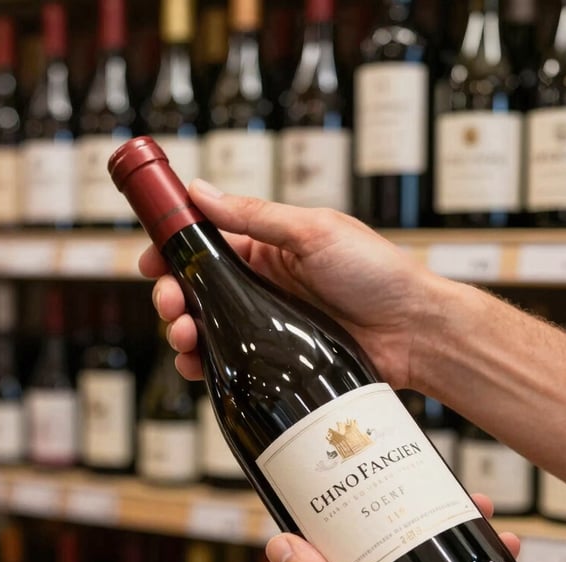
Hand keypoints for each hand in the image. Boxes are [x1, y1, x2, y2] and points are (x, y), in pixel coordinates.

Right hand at [139, 180, 439, 389]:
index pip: (209, 242)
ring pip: (213, 327)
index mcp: (270, 246)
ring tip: (184, 337)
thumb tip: (201, 190)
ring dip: (186, 330)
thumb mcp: (315, 231)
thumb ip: (256, 216)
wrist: (415, 331)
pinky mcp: (281, 359)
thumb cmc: (377, 273)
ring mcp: (272, 323)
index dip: (174, 249)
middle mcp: (266, 284)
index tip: (150, 260)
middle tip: (171, 305)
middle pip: (201, 289)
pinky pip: (236, 361)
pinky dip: (211, 364)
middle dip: (175, 295)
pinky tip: (200, 367)